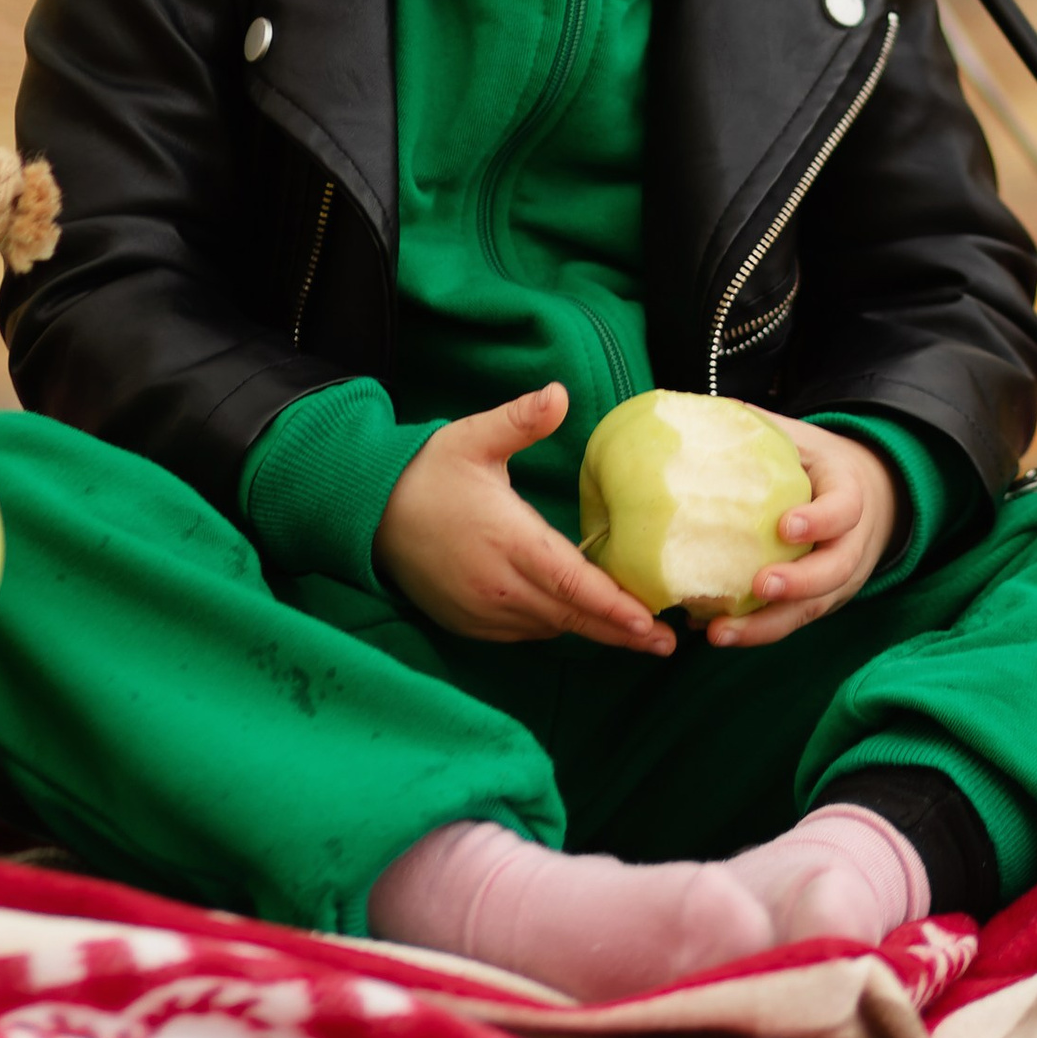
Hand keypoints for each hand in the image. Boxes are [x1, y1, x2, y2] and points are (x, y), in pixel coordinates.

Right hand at [377, 385, 676, 654]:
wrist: (369, 514)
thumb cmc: (427, 472)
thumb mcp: (472, 437)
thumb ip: (520, 420)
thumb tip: (559, 393)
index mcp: (507, 540)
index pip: (571, 583)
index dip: (613, 606)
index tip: (651, 621)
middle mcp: (498, 585)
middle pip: (570, 617)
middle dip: (620, 631)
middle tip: (667, 644)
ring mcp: (482, 611)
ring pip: (550, 628)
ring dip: (590, 631)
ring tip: (635, 634)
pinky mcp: (469, 623)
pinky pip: (524, 633)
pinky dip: (554, 628)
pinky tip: (578, 621)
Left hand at [703, 416, 896, 647]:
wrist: (869, 498)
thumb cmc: (822, 466)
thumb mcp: (804, 440)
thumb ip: (763, 428)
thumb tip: (707, 408)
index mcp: (850, 496)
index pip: (844, 510)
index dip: (820, 521)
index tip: (787, 526)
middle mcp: (851, 546)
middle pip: (834, 573)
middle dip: (798, 584)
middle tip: (759, 585)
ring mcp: (838, 582)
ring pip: (810, 611)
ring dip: (765, 627)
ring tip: (718, 633)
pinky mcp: (819, 604)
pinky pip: (790, 623)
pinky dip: (753, 631)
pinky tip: (712, 632)